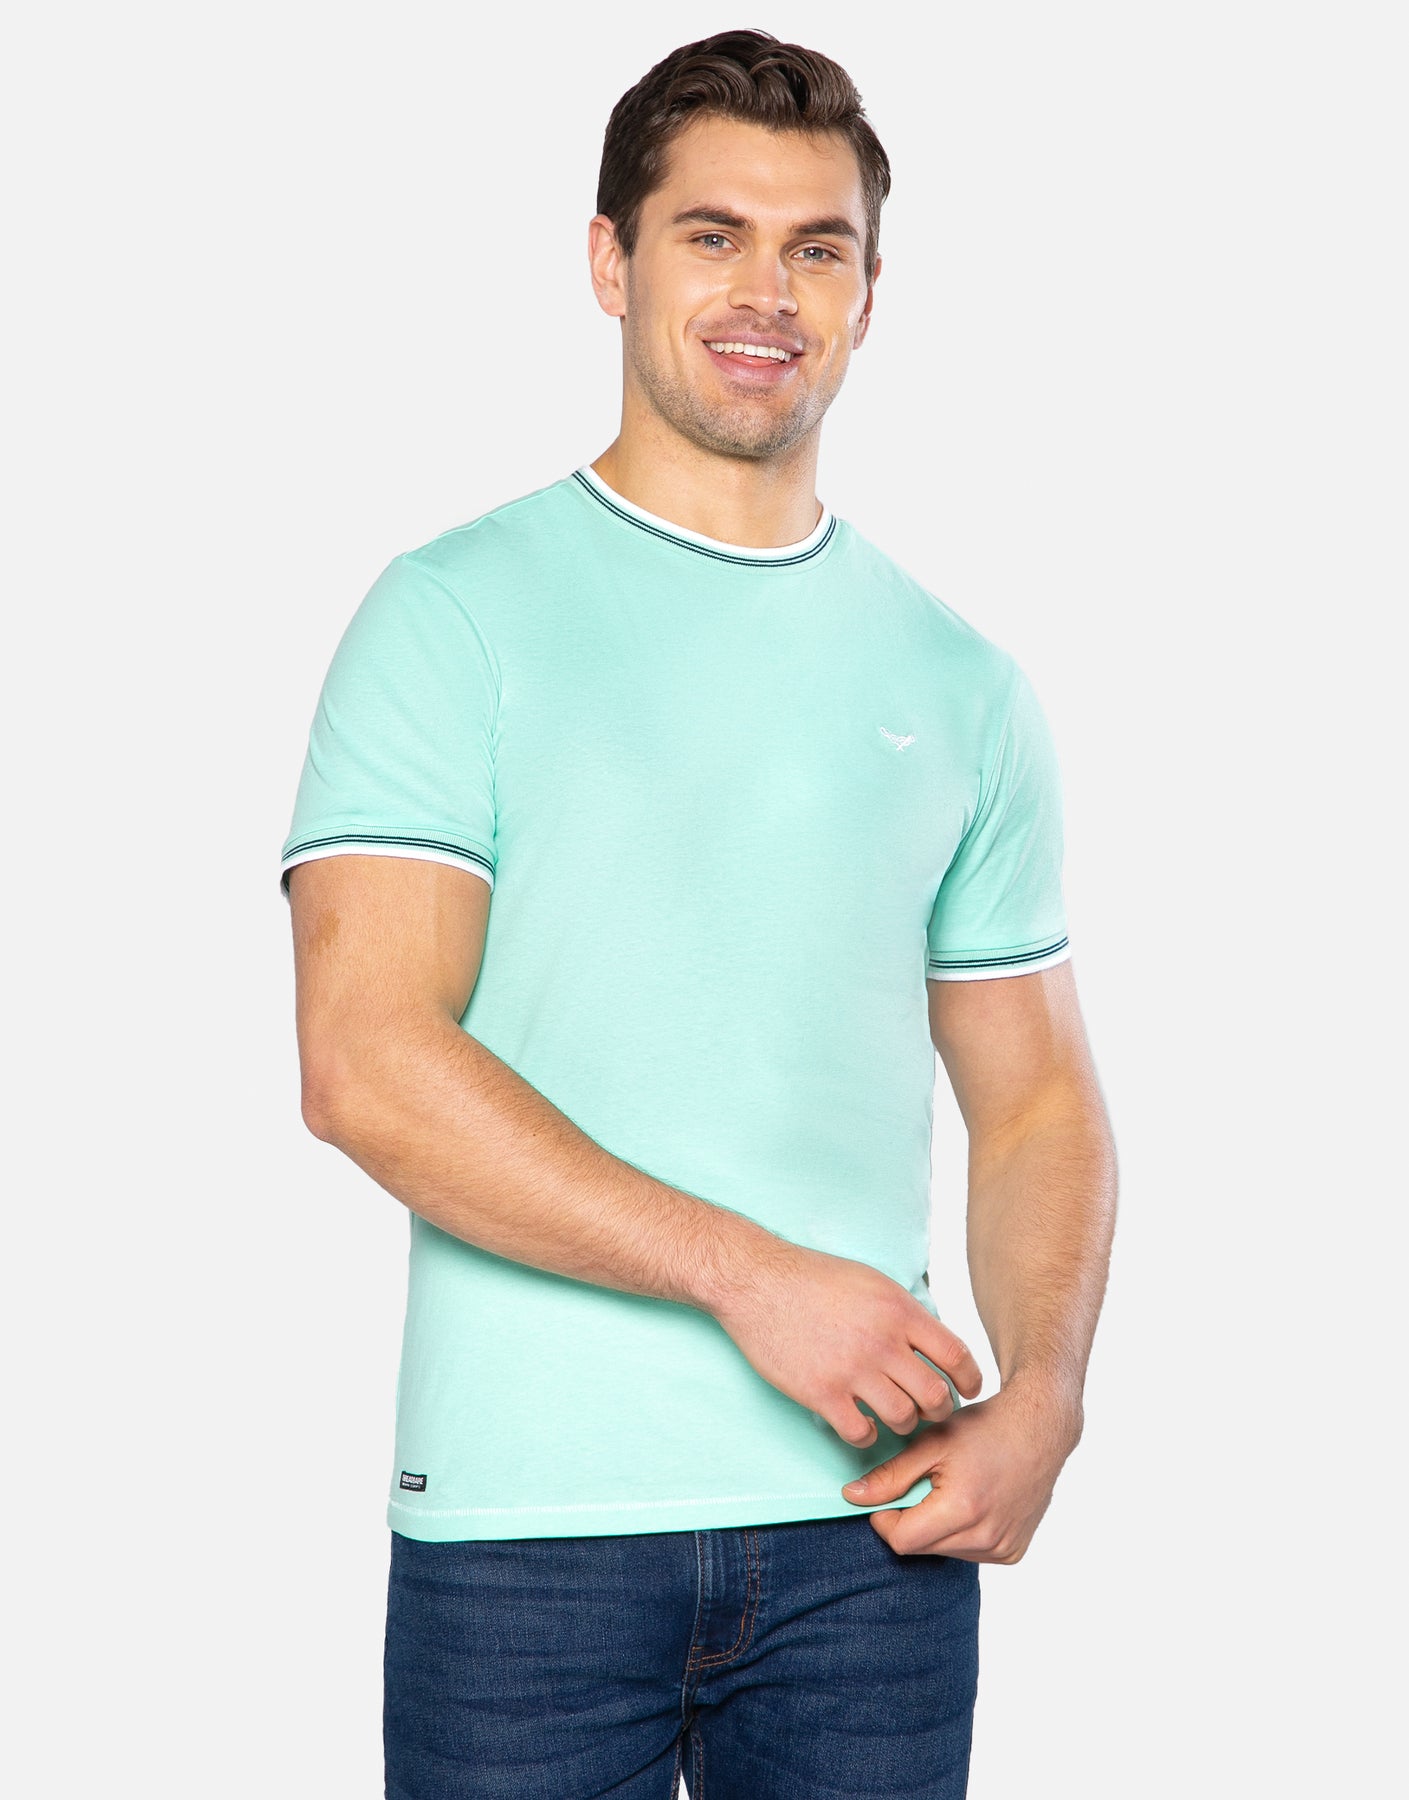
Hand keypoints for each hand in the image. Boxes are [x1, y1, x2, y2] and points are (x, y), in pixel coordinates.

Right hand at [710, 1240, 982, 1447]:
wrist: (756, 1282)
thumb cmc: (812, 1278)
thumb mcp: (872, 1281)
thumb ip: (904, 1311)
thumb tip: (933, 1339)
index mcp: (899, 1310)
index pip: (957, 1355)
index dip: (970, 1380)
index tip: (969, 1390)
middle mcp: (882, 1341)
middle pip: (936, 1396)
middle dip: (940, 1409)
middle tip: (930, 1410)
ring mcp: (852, 1370)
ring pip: (903, 1419)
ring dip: (904, 1424)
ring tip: (894, 1416)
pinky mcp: (821, 1393)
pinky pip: (861, 1432)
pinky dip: (867, 1434)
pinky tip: (860, 1422)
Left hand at [840, 1379, 1082, 1560]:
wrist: (1039, 1429)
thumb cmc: (985, 1428)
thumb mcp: (931, 1443)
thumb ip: (890, 1476)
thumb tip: (852, 1496)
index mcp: (963, 1510)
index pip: (901, 1539)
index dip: (884, 1518)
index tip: (887, 1494)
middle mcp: (986, 1538)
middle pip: (921, 1547)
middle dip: (911, 1519)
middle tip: (923, 1483)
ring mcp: (1003, 1549)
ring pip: (944, 1551)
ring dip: (936, 1527)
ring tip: (952, 1489)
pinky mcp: (1013, 1552)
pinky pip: (969, 1552)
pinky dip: (961, 1532)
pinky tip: (972, 1501)